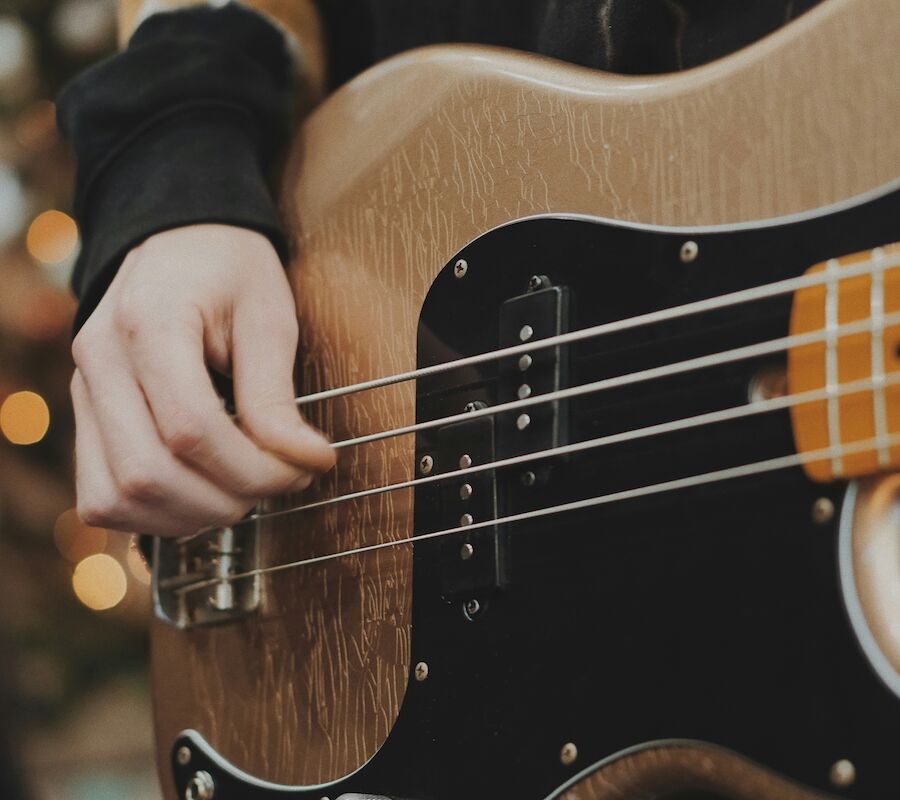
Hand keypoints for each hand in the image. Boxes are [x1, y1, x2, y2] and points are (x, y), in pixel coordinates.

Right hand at [71, 224, 334, 536]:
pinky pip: (102, 497)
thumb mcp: (267, 314)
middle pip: (149, 474)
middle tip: (279, 483)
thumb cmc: (228, 269)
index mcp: (148, 322)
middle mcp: (100, 362)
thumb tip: (307, 462)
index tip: (306, 469)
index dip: (255, 468)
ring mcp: (83, 393)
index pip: (191, 428)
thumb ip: (275, 392)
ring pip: (116, 498)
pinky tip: (202, 495)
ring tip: (243, 492)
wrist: (177, 241)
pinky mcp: (85, 419)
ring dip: (190, 516)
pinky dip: (154, 515)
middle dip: (228, 498)